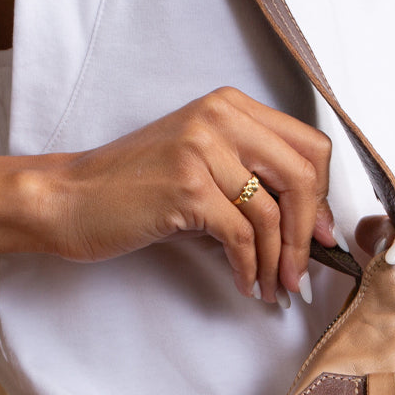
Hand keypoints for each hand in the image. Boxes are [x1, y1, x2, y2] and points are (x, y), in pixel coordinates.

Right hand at [43, 87, 338, 304]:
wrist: (70, 199)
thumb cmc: (131, 189)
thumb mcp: (197, 163)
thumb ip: (247, 174)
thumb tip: (308, 220)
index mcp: (229, 106)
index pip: (308, 145)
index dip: (324, 197)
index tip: (320, 236)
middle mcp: (220, 118)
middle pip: (302, 176)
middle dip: (309, 234)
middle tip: (302, 272)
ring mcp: (202, 151)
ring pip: (272, 213)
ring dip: (279, 261)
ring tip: (273, 288)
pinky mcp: (186, 189)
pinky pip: (240, 236)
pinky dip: (249, 267)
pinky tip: (244, 283)